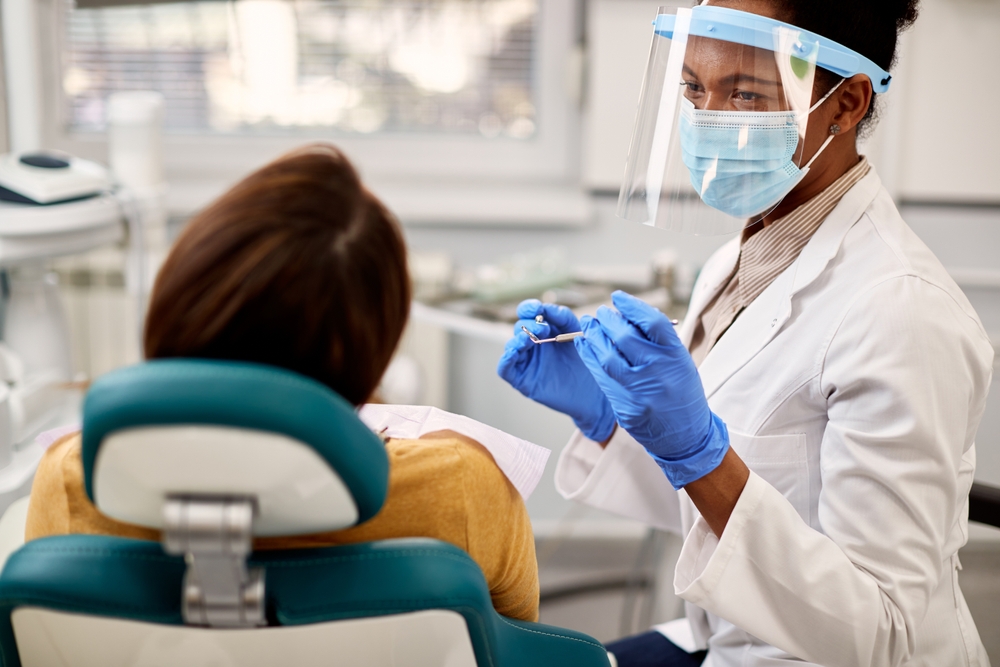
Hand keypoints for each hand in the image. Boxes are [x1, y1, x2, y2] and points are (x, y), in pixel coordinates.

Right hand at [497, 300, 615, 441]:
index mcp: (545, 330)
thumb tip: (545, 308)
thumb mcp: (578, 332)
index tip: (536, 308)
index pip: (528, 314)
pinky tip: (514, 352)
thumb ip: (563, 317)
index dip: (528, 308)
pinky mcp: (523, 381)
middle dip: (529, 325)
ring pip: (511, 346)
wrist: (596, 392)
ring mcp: (527, 363)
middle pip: (520, 328)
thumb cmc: (588, 362)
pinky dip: (505, 359)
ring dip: (517, 339)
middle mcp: (533, 345)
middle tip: (543, 328)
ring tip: (530, 339)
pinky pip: (505, 369)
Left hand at [574, 291, 728, 488]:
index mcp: (676, 357)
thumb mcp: (680, 363)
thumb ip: (658, 341)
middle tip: (600, 313)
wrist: (686, 437)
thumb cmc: (683, 394)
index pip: (651, 322)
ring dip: (594, 337)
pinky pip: (601, 377)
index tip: (618, 297)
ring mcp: (640, 391)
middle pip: (625, 337)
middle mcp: (658, 372)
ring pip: (608, 356)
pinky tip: (583, 345)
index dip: (631, 306)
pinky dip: (590, 358)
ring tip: (588, 324)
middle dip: (608, 320)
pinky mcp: (625, 406)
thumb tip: (627, 315)